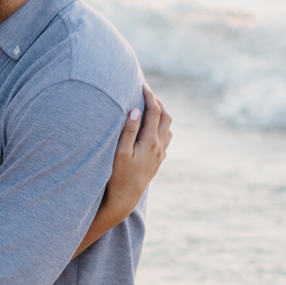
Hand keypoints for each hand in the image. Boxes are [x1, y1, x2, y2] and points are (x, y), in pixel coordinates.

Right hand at [100, 86, 171, 223]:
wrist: (125, 199)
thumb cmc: (118, 176)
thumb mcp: (120, 153)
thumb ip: (128, 131)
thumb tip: (136, 111)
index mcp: (150, 142)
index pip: (153, 112)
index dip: (149, 96)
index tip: (143, 85)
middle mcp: (159, 147)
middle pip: (165, 117)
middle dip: (158, 102)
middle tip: (147, 92)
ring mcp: (160, 154)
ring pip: (168, 128)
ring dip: (161, 114)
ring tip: (151, 106)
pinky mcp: (157, 161)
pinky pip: (165, 138)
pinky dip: (161, 127)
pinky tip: (153, 127)